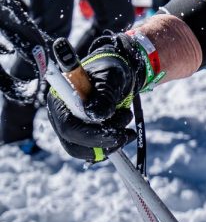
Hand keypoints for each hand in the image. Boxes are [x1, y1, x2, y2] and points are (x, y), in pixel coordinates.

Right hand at [46, 33, 156, 161]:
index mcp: (61, 99)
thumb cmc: (110, 71)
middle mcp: (61, 115)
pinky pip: (93, 150)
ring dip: (110, 143)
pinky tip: (126, 134)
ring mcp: (71, 126)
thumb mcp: (110, 78)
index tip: (116, 133)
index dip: (90, 135)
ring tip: (127, 119)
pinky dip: (111, 146)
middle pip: (74, 143)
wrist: (117, 74)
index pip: (68, 127)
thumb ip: (104, 95)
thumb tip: (98, 116)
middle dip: (103, 141)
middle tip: (126, 131)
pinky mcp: (82, 135)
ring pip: (84, 150)